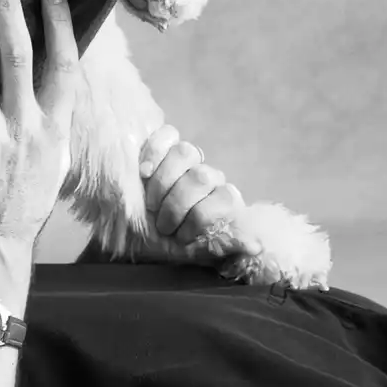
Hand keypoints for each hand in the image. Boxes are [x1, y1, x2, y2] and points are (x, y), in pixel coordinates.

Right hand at [138, 124, 261, 262]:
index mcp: (220, 202)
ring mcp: (185, 161)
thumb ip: (223, 245)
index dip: (201, 217)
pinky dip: (154, 152)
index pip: (224, 199)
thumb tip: (256, 246)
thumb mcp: (191, 252)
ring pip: (185, 152)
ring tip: (150, 204)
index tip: (180, 236)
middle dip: (177, 203)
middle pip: (200, 176)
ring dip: (162, 182)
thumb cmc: (161, 245)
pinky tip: (143, 172)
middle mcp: (206, 179)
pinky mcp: (161, 147)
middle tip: (161, 223)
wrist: (129, 234)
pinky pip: (166, 135)